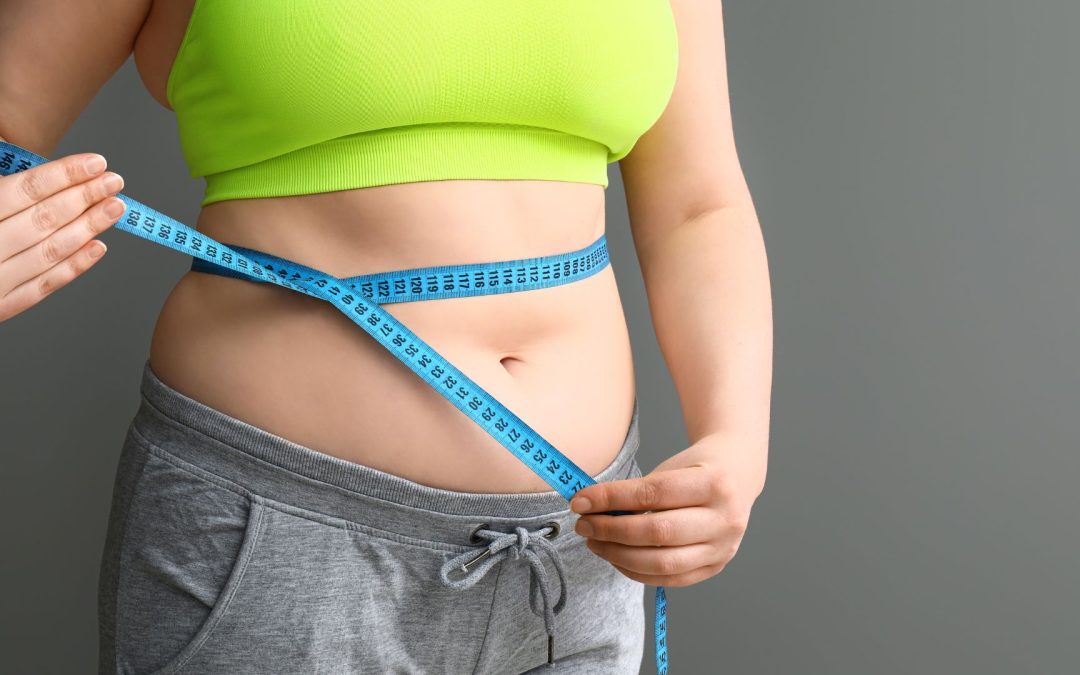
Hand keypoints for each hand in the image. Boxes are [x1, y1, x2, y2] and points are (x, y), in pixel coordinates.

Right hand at [0, 143, 125, 321]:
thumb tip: (9, 146)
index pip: (22, 190)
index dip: (63, 175)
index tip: (96, 163)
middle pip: (42, 219)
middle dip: (83, 198)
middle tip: (115, 181)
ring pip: (48, 252)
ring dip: (88, 228)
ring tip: (116, 209)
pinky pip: (41, 287)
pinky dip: (73, 268)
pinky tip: (98, 248)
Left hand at [570, 431, 767, 586]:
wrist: (736, 477)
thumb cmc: (695, 469)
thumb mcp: (671, 468)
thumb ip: (638, 492)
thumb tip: (592, 511)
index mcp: (715, 483)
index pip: (653, 494)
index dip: (612, 499)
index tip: (581, 500)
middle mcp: (725, 519)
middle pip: (658, 532)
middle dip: (612, 530)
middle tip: (583, 524)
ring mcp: (723, 548)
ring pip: (662, 562)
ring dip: (619, 555)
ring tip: (594, 541)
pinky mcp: (715, 567)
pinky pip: (669, 577)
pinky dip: (636, 571)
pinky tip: (615, 557)